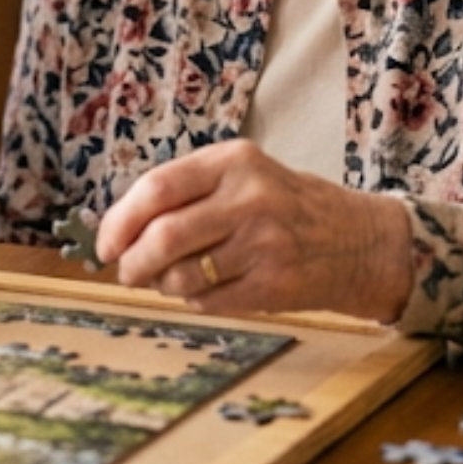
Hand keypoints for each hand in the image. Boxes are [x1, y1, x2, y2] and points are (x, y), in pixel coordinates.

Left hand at [94, 139, 411, 322]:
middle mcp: (250, 199)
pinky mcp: (275, 285)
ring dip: (162, 284)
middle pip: (164, 236)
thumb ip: (184, 190)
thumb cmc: (284, 204)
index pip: (157, 188)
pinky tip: (204, 290)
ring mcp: (265, 244)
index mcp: (233, 162)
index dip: (120, 220)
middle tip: (125, 271)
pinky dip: (194, 301)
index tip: (105, 243)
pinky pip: (210, 301)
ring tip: (168, 279)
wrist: (358, 240)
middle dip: (133, 261)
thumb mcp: (240, 173)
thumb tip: (117, 227)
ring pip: (183, 275)